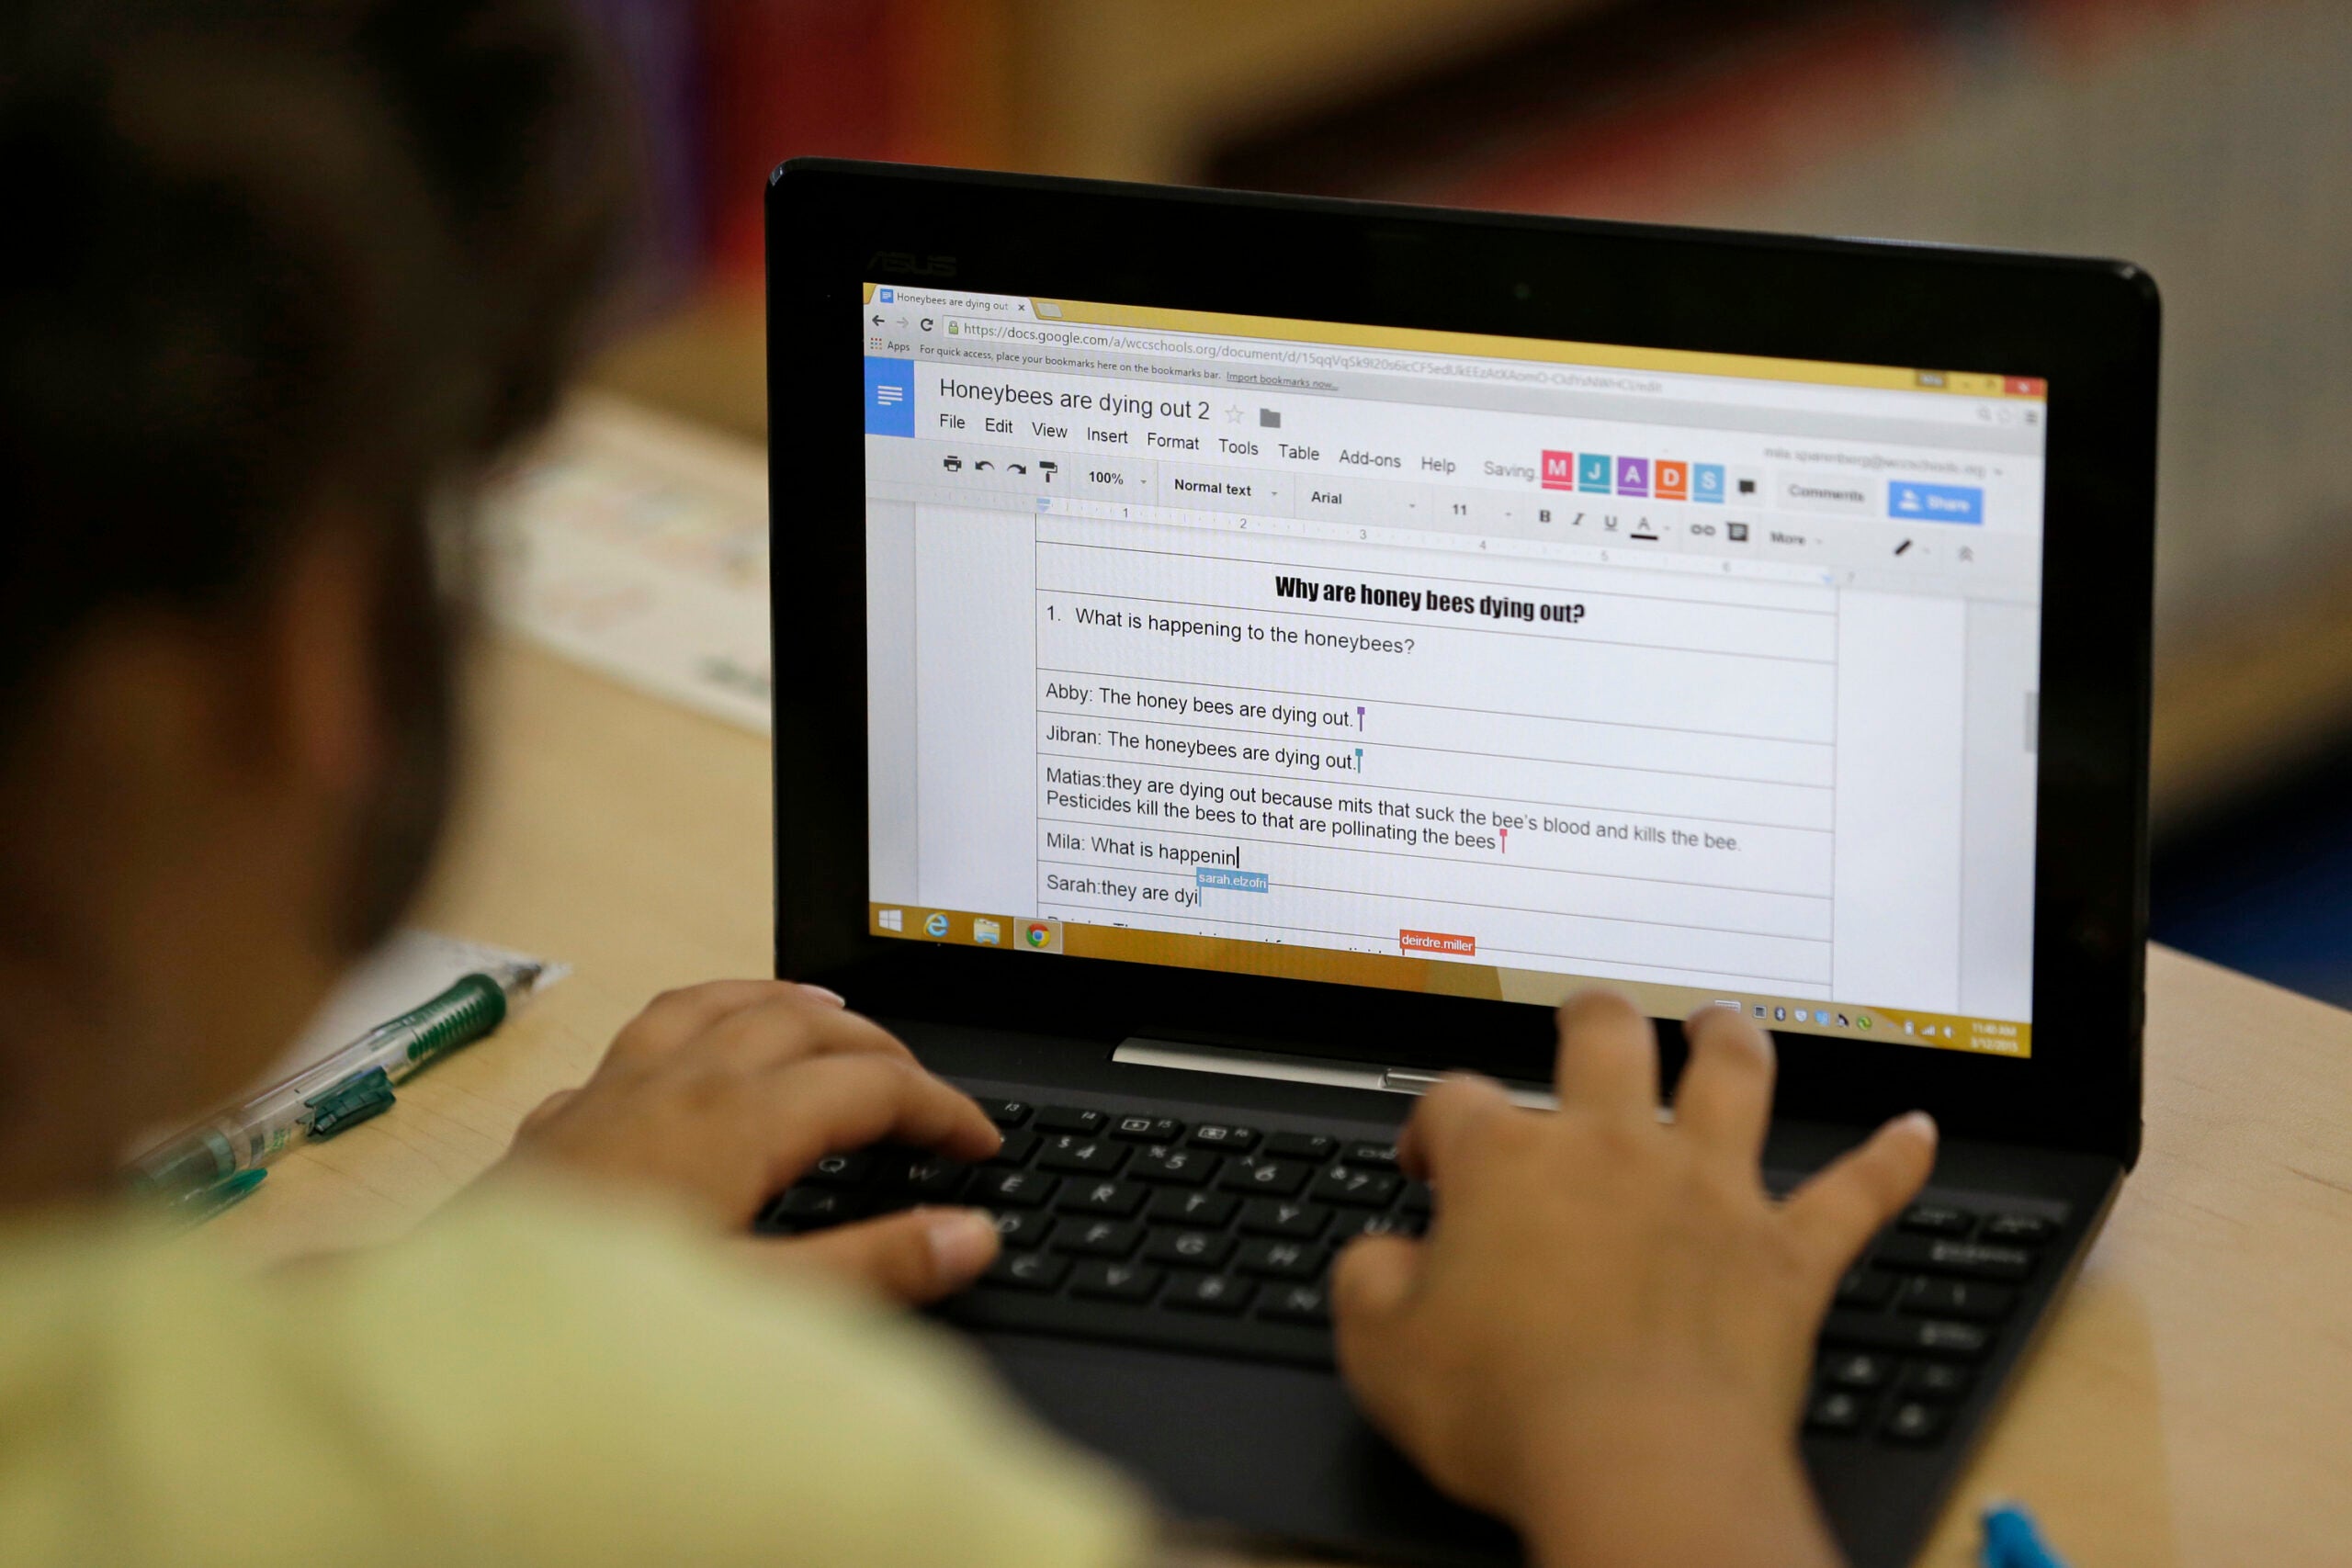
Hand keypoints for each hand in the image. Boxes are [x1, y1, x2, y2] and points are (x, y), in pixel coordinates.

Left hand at [500, 980, 1003, 1304]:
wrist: (451, 1343)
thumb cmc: (597, 1330)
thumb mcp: (759, 1310)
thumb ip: (873, 1267)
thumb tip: (968, 1235)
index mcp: (735, 1120)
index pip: (869, 1085)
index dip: (940, 1108)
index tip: (979, 1146)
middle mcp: (674, 1084)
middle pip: (801, 1022)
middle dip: (878, 1044)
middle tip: (925, 1089)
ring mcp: (610, 1091)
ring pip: (716, 1004)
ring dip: (786, 1003)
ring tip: (829, 1015)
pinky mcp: (562, 1118)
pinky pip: (642, 1036)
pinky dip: (694, 1028)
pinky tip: (691, 1060)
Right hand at [1332, 993, 1935, 1567]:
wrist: (1638, 1467)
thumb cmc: (1511, 1411)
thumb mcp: (1382, 1350)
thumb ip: (1370, 1282)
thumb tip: (1381, 1258)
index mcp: (1508, 1162)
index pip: (1457, 1101)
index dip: (1433, 1126)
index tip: (1429, 1167)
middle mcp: (1613, 1152)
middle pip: (1606, 1036)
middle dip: (1592, 1017)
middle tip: (1587, 1020)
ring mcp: (1708, 1195)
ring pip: (1733, 1077)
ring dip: (1730, 1040)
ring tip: (1723, 1023)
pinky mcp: (1784, 1258)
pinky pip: (1854, 1193)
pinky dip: (1889, 1161)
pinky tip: (1917, 1132)